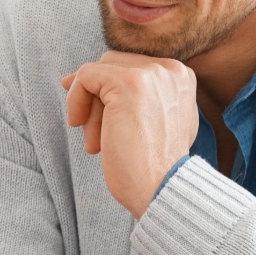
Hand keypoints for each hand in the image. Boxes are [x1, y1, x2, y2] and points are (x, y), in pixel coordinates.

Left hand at [62, 51, 198, 217]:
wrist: (161, 188)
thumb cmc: (154, 167)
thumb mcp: (155, 122)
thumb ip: (139, 98)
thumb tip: (87, 78)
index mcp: (180, 77)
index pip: (132, 68)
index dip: (107, 93)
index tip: (96, 119)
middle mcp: (170, 69)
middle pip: (114, 66)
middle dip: (98, 100)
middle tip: (94, 136)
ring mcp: (151, 74)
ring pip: (99, 71)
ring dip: (88, 105)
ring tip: (93, 141)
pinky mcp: (128, 82)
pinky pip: (86, 76)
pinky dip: (75, 99)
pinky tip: (78, 124)